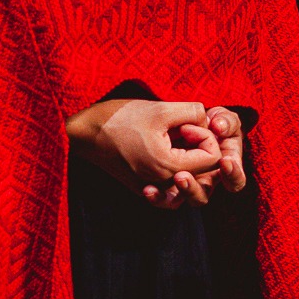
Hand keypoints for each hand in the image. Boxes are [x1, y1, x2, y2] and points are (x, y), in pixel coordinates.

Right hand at [66, 99, 221, 198]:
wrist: (86, 132)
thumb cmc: (120, 118)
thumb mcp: (161, 109)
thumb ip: (193, 112)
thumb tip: (209, 120)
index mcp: (169, 166)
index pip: (213, 158)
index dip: (205, 135)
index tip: (185, 124)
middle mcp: (163, 184)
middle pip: (203, 171)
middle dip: (198, 146)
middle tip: (179, 129)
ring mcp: (152, 189)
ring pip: (188, 181)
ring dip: (188, 158)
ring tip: (173, 139)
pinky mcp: (143, 188)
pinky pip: (171, 188)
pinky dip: (174, 171)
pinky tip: (164, 152)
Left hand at [141, 106, 246, 209]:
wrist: (179, 122)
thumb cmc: (210, 122)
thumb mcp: (221, 118)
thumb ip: (226, 121)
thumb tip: (219, 129)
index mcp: (225, 169)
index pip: (235, 180)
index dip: (233, 173)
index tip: (224, 161)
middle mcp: (206, 182)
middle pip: (203, 196)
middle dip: (193, 188)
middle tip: (182, 175)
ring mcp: (188, 186)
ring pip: (181, 200)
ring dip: (176, 192)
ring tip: (171, 178)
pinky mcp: (169, 188)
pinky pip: (164, 199)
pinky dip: (156, 196)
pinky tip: (148, 189)